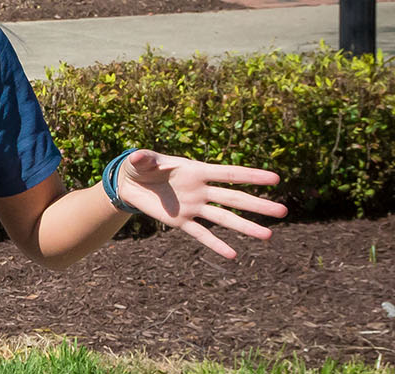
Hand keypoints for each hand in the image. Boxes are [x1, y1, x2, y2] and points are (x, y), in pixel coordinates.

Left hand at [114, 149, 287, 257]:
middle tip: (283, 211)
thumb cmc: (140, 166)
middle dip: (258, 205)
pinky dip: (215, 244)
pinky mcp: (181, 221)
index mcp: (196, 171)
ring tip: (268, 236)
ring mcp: (193, 207)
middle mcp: (200, 190)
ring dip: (244, 227)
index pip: (229, 174)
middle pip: (234, 199)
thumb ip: (143, 159)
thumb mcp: (140, 160)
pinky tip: (232, 255)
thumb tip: (138, 157)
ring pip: (223, 219)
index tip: (275, 178)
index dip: (251, 175)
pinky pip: (201, 234)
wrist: (129, 184)